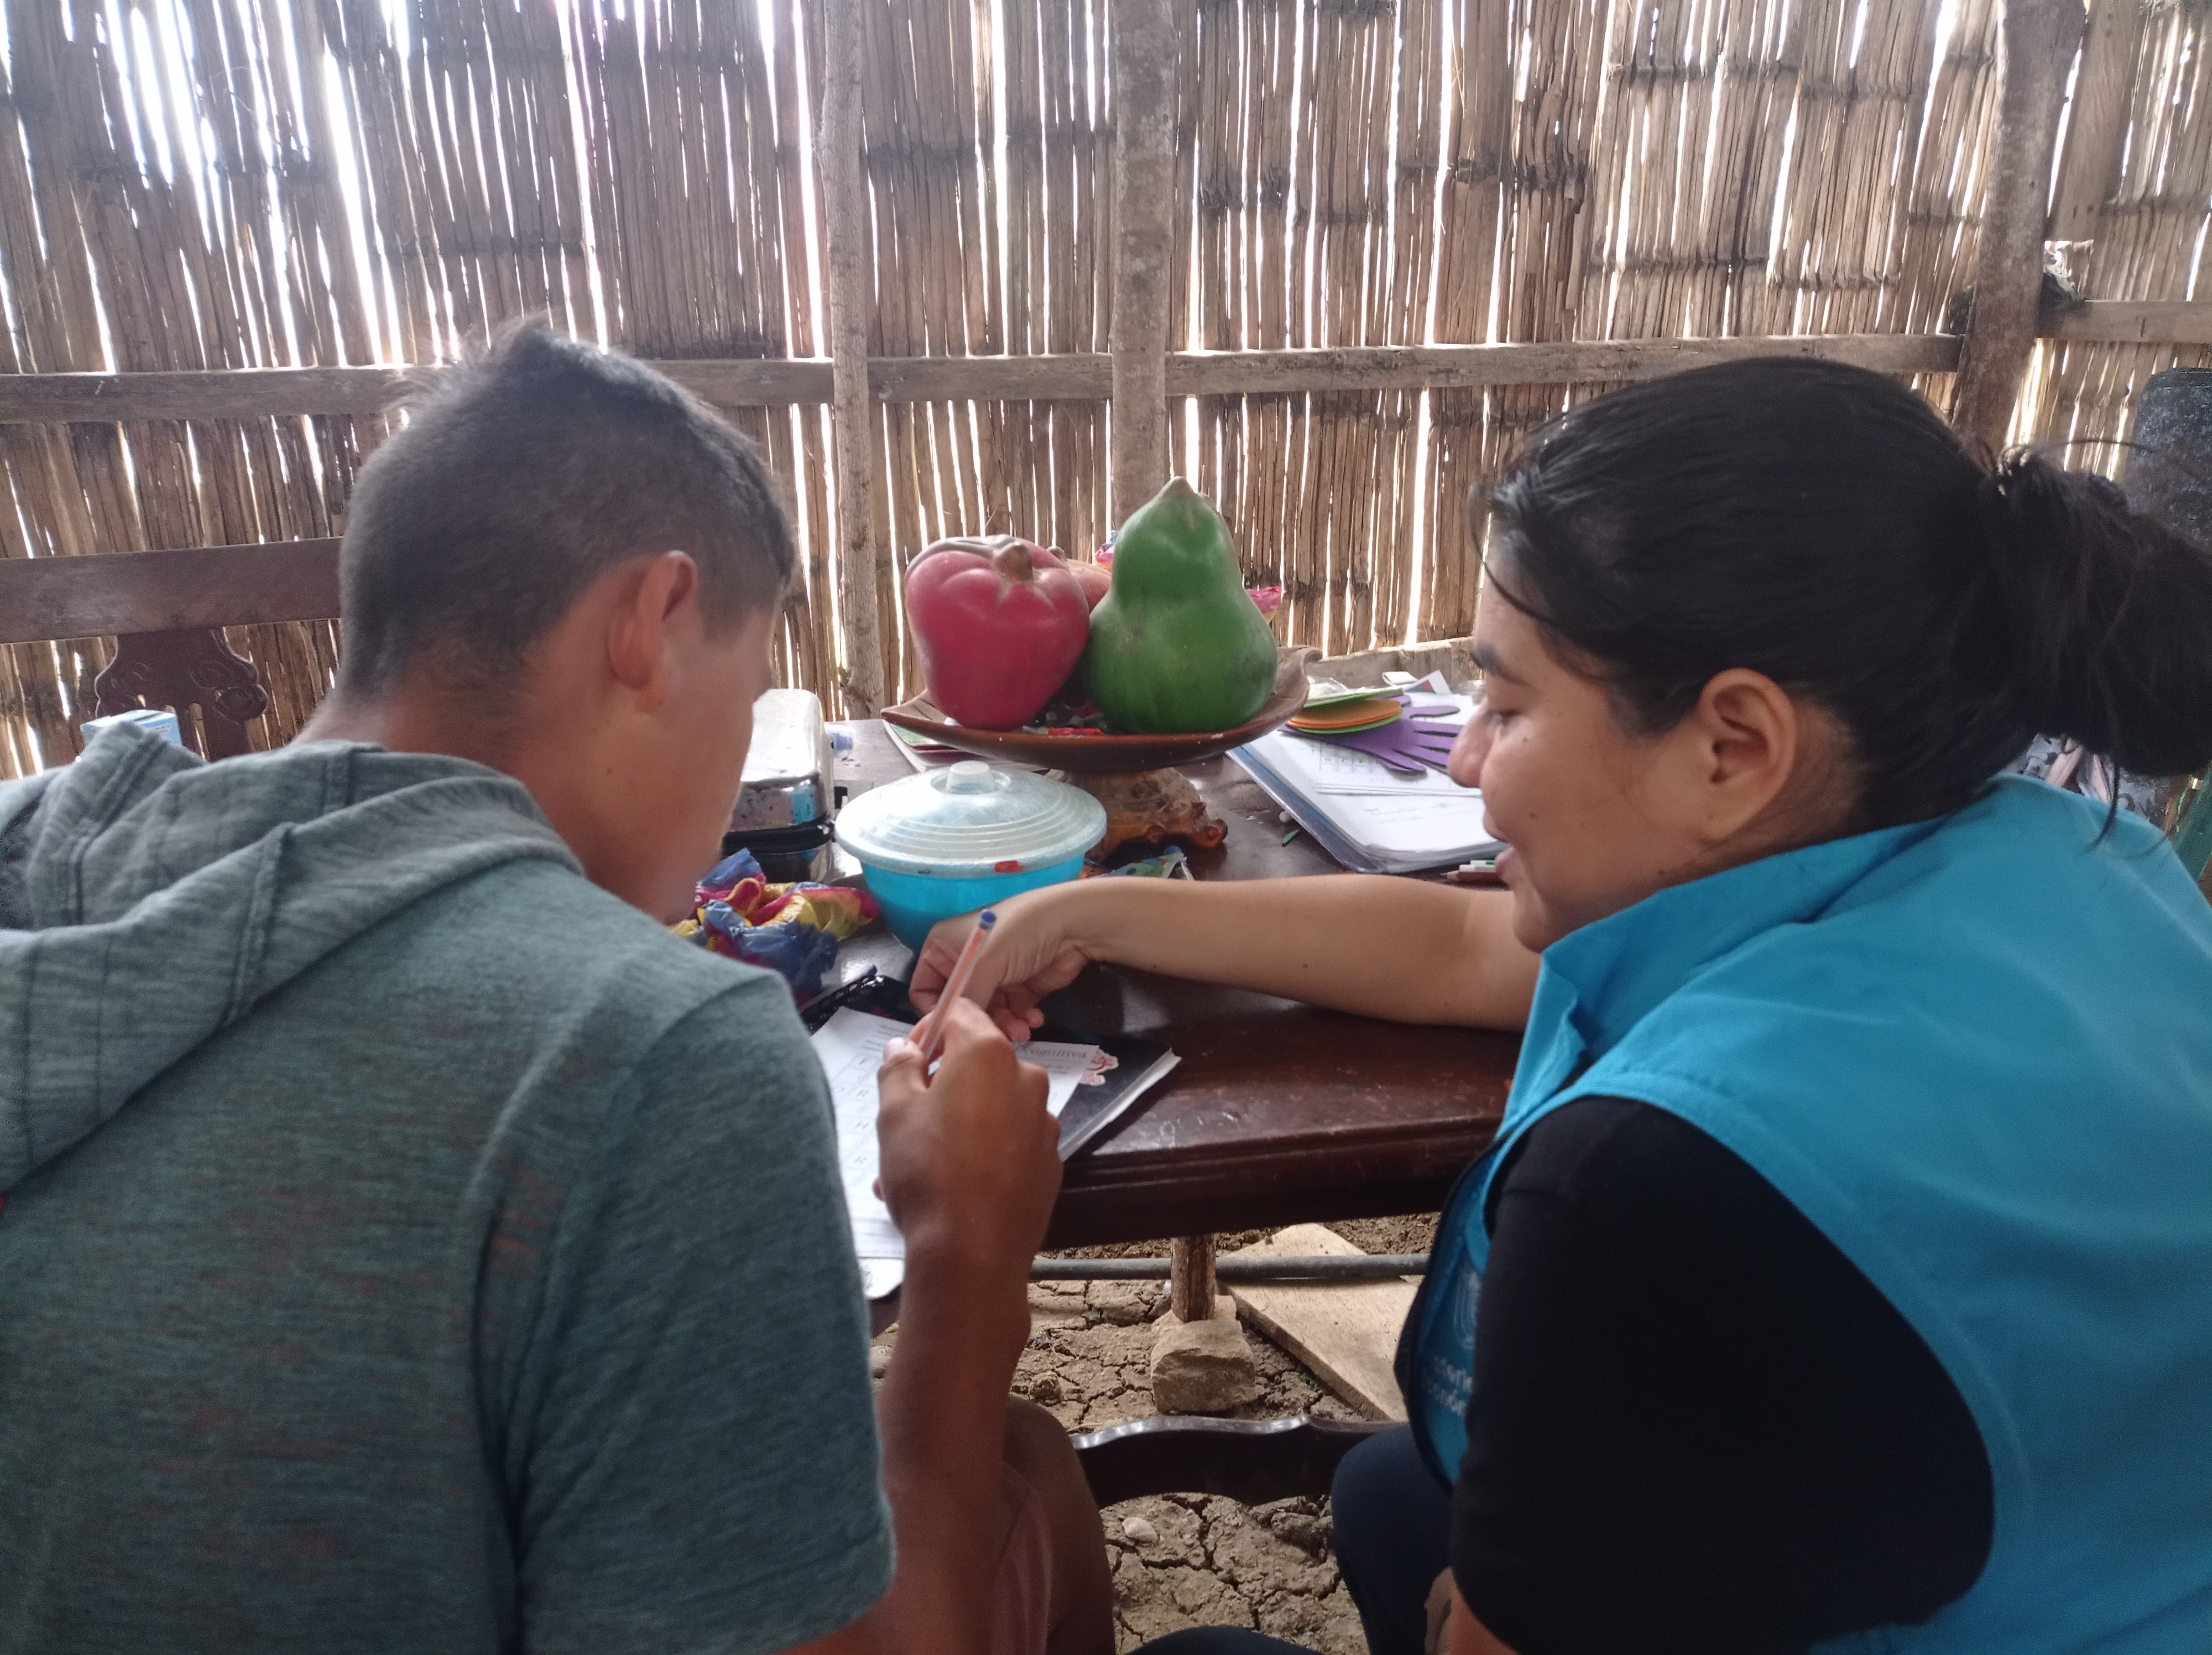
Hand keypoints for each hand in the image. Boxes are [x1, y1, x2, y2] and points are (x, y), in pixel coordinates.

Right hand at [875, 999, 1061, 1284]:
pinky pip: (1010, 1141)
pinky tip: (952, 1186)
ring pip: (991, 1106)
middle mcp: (1026, 1079)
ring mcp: (1043, 1122)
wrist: (973, 1255)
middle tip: (904, 1122)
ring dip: (956, 1123)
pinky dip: (983, 1151)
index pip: (961, 1012)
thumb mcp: (893, 1114)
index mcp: (988, 1054)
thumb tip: (903, 1048)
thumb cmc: (928, 1175)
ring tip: (917, 1167)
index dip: (929, 1030)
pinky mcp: (1050, 1161)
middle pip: (977, 1063)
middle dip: (940, 1083)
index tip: (907, 1060)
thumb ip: (898, 1068)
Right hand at [909, 887, 1093, 1041]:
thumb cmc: (1019, 933)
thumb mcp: (984, 964)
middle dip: (977, 1022)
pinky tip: (1033, 1019)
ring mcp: (993, 977)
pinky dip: (1020, 1020)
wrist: (1072, 924)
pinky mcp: (1017, 989)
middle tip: (995, 1034)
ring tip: (1022, 1029)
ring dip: (1003, 1025)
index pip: (923, 990)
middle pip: (958, 1008)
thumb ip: (964, 1000)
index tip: (951, 1033)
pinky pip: (1009, 1015)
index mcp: (943, 948)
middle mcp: (964, 963)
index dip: (935, 1013)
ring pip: (985, 1016)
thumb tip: (948, 1031)